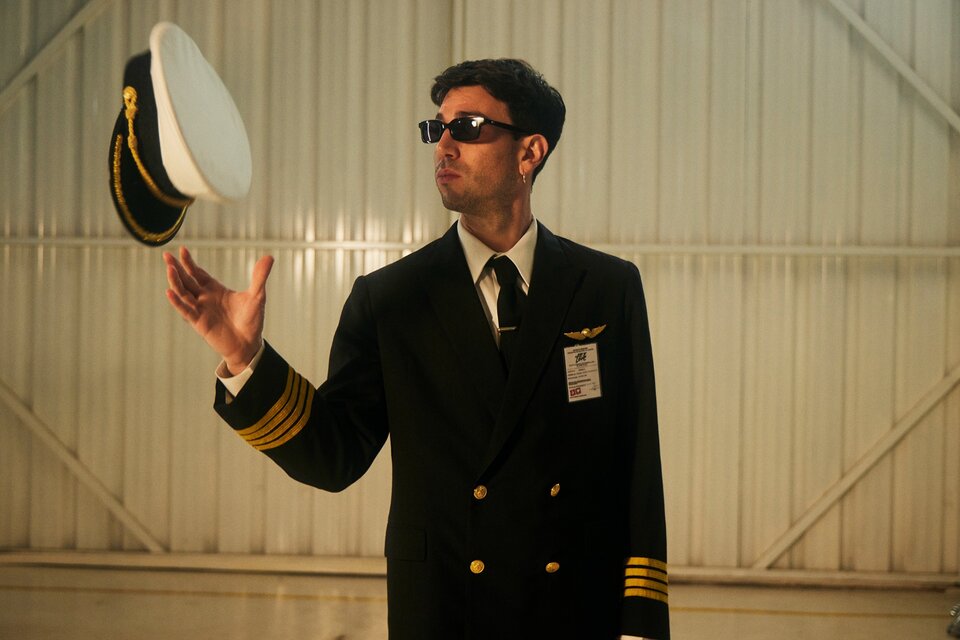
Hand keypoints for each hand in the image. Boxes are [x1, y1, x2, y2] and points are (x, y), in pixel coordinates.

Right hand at [163, 247, 273, 374]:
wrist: (249, 344)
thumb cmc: (251, 320)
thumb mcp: (257, 296)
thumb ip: (259, 277)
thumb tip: (269, 257)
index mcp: (216, 290)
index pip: (198, 273)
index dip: (190, 263)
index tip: (183, 249)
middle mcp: (205, 298)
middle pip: (187, 280)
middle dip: (177, 268)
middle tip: (166, 255)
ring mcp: (201, 310)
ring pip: (184, 293)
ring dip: (176, 282)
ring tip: (169, 269)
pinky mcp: (199, 323)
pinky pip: (186, 311)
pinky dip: (177, 302)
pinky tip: (170, 292)